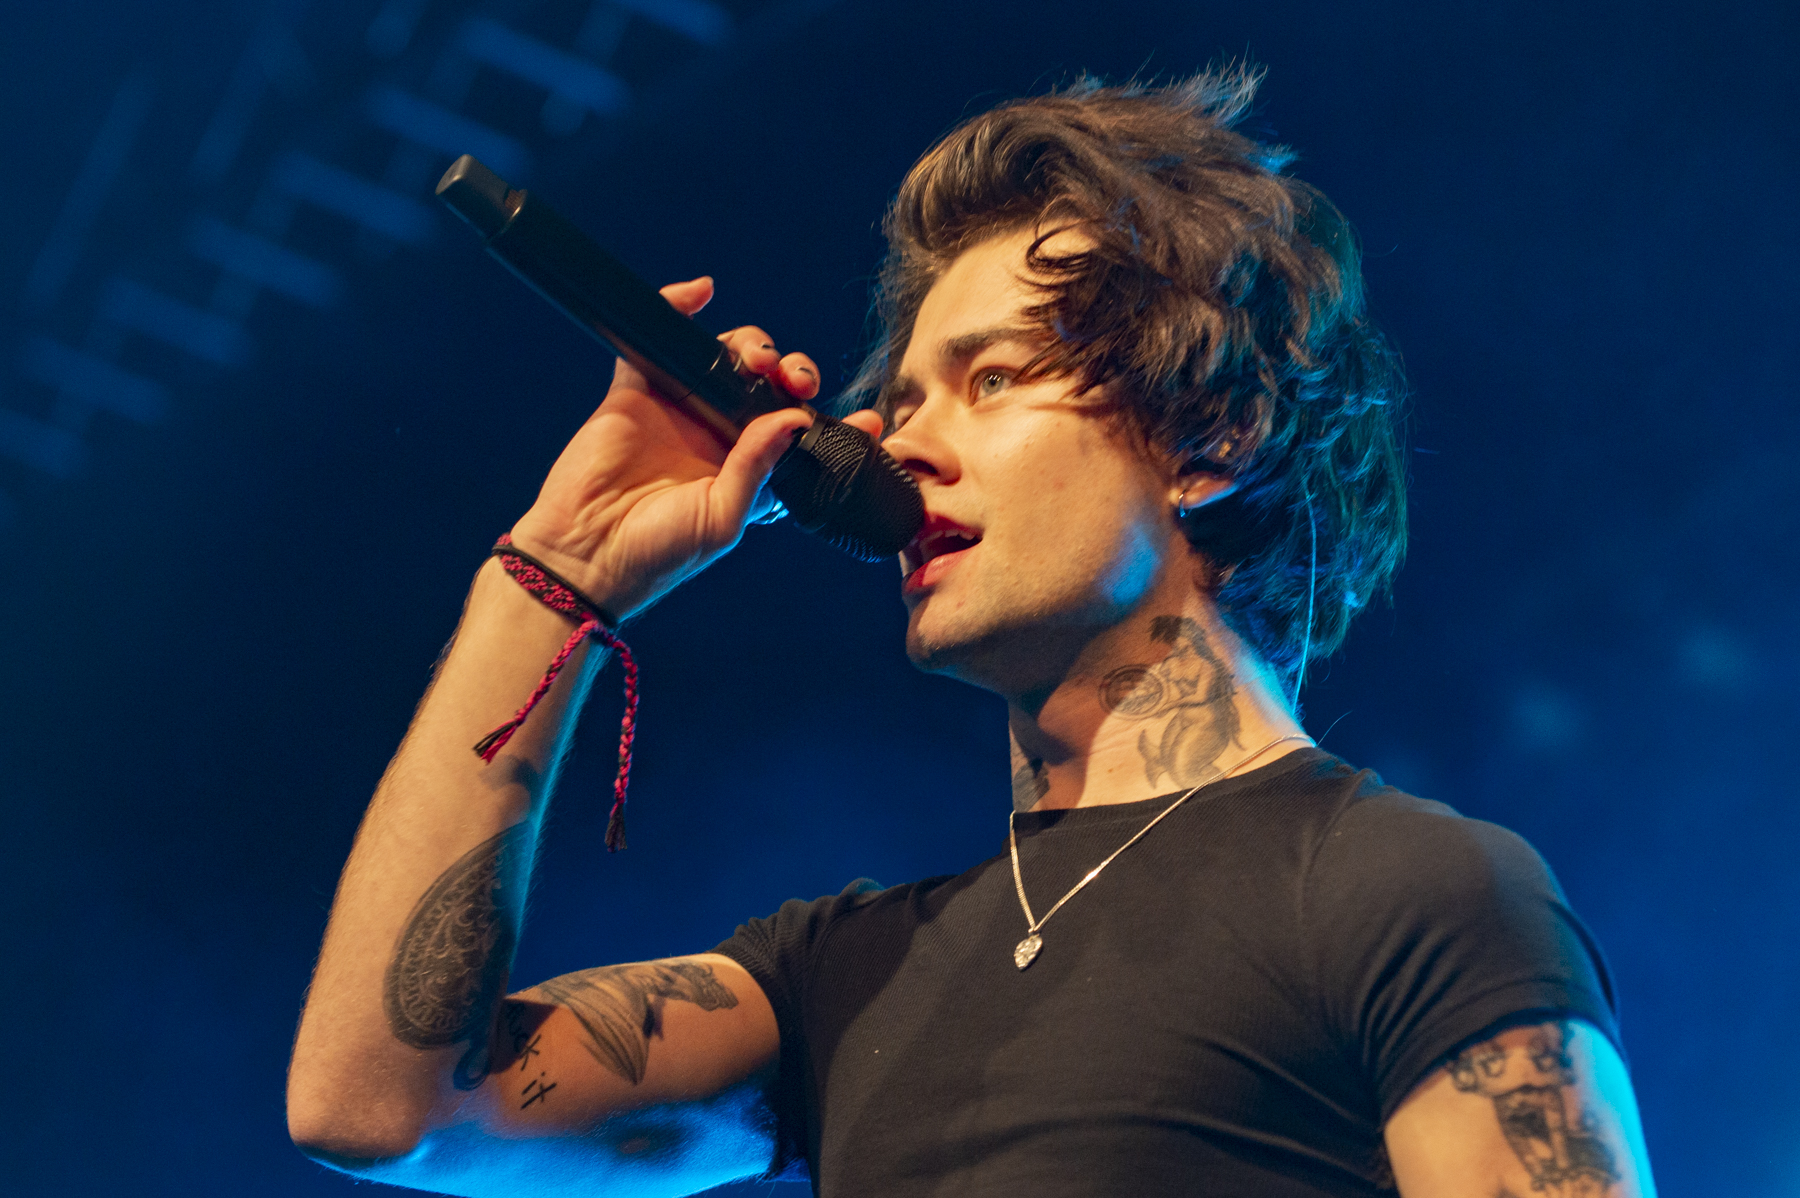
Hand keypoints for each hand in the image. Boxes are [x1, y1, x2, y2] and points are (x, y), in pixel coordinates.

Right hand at [508, 277, 842, 620]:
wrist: (587, 553)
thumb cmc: (659, 552)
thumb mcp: (724, 518)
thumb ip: (759, 467)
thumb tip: (794, 418)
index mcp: (751, 473)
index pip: (802, 438)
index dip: (835, 424)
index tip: (868, 419)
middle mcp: (720, 436)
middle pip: (770, 387)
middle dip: (794, 374)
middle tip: (798, 382)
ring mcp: (679, 409)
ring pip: (726, 358)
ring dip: (753, 346)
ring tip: (759, 361)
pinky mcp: (637, 391)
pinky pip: (661, 338)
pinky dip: (678, 306)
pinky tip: (699, 294)